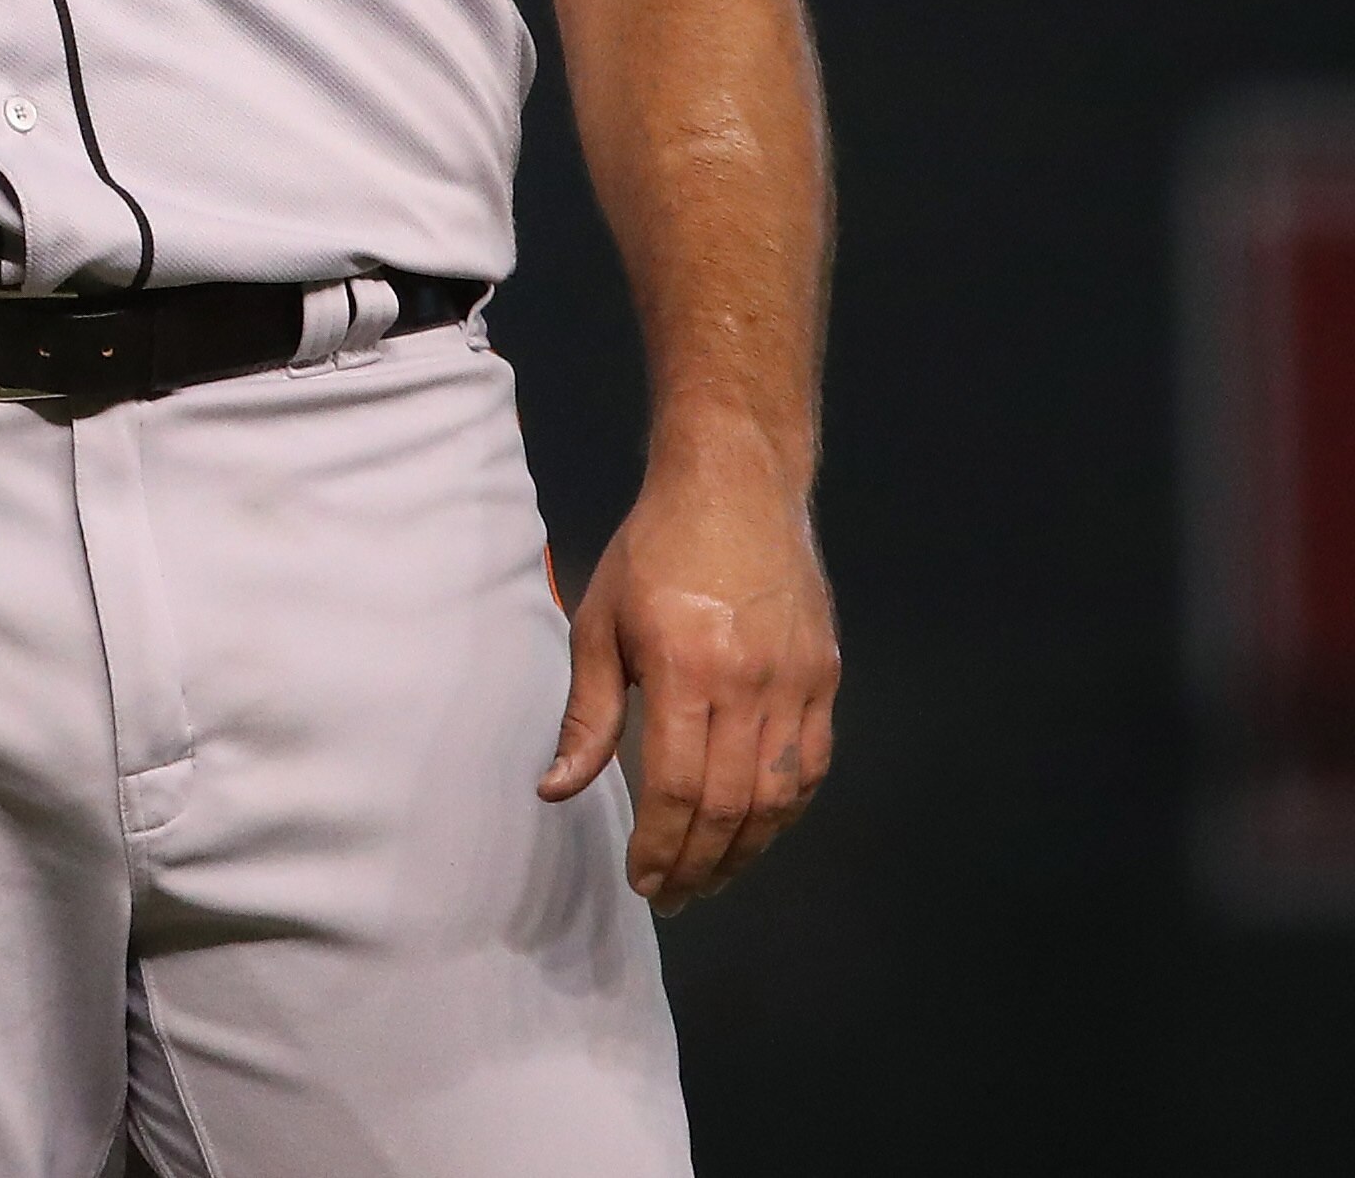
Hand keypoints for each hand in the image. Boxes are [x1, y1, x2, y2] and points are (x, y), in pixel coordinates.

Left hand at [538, 435, 839, 909]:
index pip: (676, 786)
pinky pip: (812, 764)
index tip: (642, 879)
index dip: (661, 844)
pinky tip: (757, 833)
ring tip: (711, 879)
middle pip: (730, 803)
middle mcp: (751, 683)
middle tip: (673, 897)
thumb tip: (557, 789)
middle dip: (700, 863)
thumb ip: (586, 714)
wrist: (736, 487)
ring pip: (779, 795)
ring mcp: (798, 682)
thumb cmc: (654, 551)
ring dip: (746, 850)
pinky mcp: (825, 677)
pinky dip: (786, 809)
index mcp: (687, 668)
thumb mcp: (600, 623)